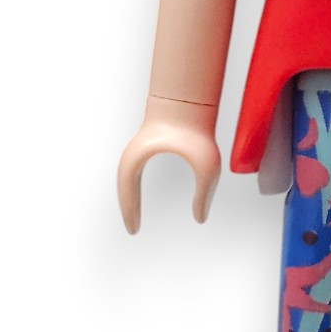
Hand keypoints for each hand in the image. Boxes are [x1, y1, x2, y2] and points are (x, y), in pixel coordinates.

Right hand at [117, 95, 222, 230]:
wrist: (192, 101)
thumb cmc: (196, 130)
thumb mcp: (207, 167)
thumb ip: (204, 195)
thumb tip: (200, 219)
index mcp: (139, 158)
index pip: (127, 189)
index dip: (130, 211)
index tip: (134, 230)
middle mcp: (134, 153)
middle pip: (123, 185)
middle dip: (127, 207)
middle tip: (133, 228)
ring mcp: (139, 147)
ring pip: (127, 178)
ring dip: (130, 197)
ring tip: (135, 217)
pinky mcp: (148, 144)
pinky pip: (135, 171)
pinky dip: (135, 187)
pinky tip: (142, 196)